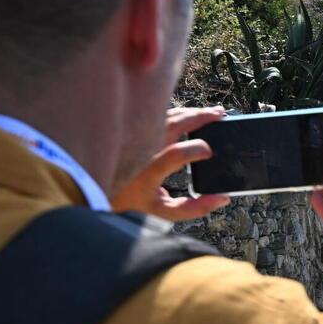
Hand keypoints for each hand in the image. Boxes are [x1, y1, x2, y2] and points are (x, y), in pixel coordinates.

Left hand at [111, 106, 232, 222]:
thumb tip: (223, 198)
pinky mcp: (134, 128)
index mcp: (149, 172)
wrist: (99, 190)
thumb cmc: (134, 202)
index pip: (176, 154)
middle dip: (199, 117)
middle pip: (173, 124)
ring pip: (167, 115)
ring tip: (213, 113)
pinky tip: (193, 114)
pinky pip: (159, 114)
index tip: (210, 152)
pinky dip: (179, 112)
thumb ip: (193, 208)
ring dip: (191, 112)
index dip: (196, 149)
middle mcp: (142, 149)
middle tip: (220, 115)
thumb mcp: (163, 212)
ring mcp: (137, 135)